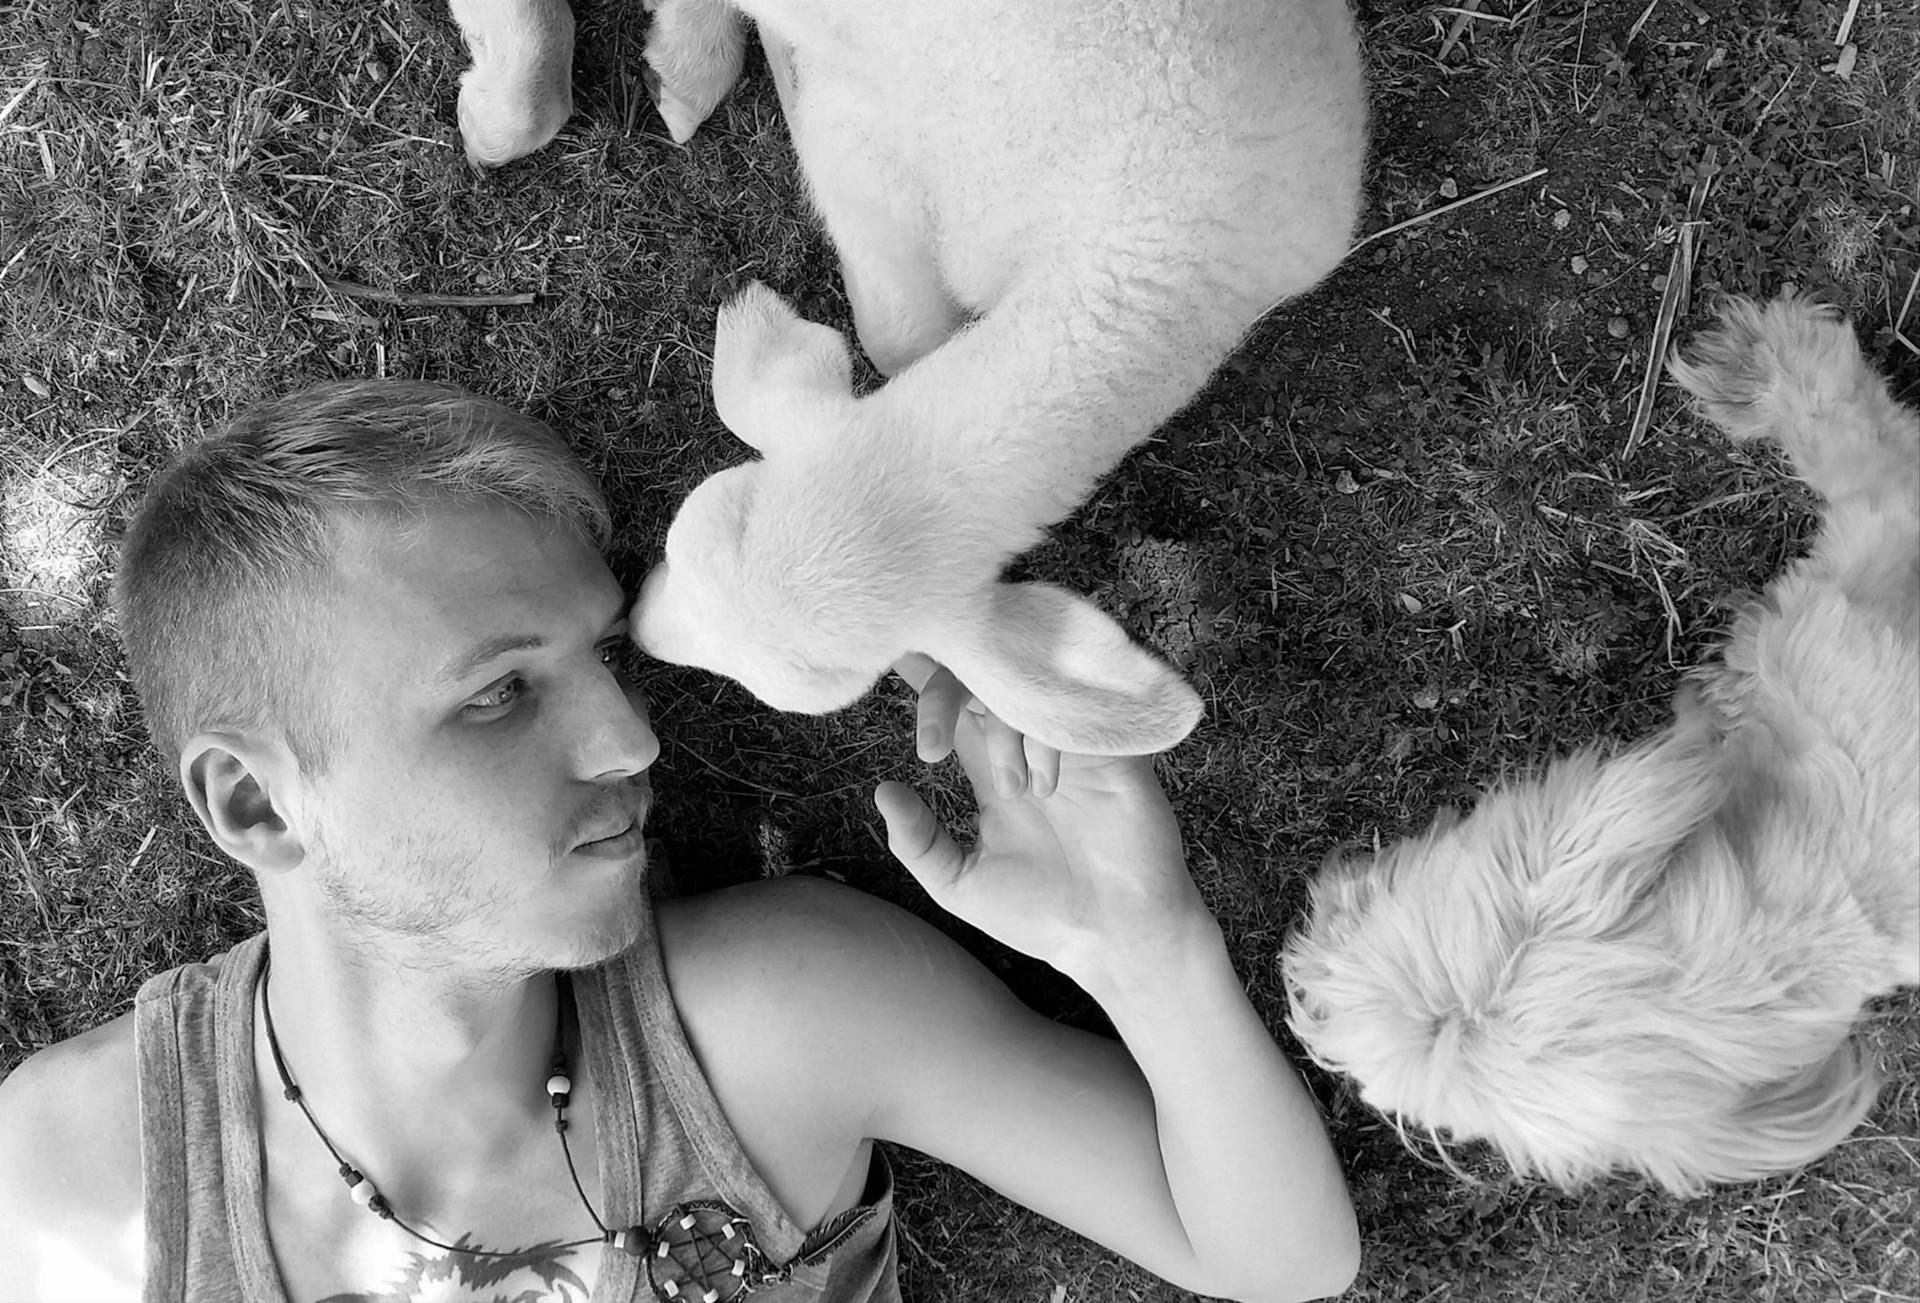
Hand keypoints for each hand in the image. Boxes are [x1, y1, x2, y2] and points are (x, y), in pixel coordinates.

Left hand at [873, 655, 1212, 988]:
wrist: (1118, 937)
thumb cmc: (1043, 917)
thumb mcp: (961, 885)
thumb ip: (917, 842)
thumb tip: (882, 790)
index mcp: (993, 773)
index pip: (954, 709)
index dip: (927, 681)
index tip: (896, 654)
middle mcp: (1029, 750)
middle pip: (981, 683)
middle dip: (947, 696)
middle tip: (932, 743)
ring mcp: (1070, 746)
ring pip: (1022, 693)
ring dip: (1004, 736)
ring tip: (1019, 795)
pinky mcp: (1112, 748)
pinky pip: (1072, 708)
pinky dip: (1047, 738)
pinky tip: (1050, 783)